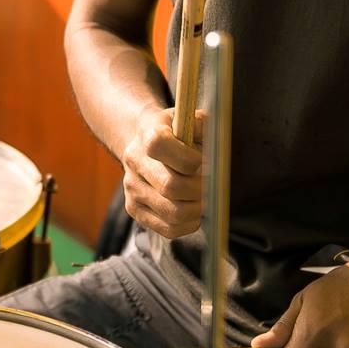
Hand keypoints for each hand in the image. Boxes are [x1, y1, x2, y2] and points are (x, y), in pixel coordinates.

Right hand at [119, 106, 202, 238]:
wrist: (145, 145)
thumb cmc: (176, 133)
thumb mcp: (189, 119)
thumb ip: (204, 126)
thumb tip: (216, 149)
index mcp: (148, 135)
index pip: (161, 146)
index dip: (191, 158)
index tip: (206, 161)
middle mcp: (135, 162)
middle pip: (170, 186)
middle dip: (200, 189)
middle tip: (213, 185)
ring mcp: (132, 188)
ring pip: (172, 212)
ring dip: (197, 209)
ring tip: (205, 199)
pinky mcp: (135, 209)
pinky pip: (168, 228)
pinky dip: (189, 224)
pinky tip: (195, 211)